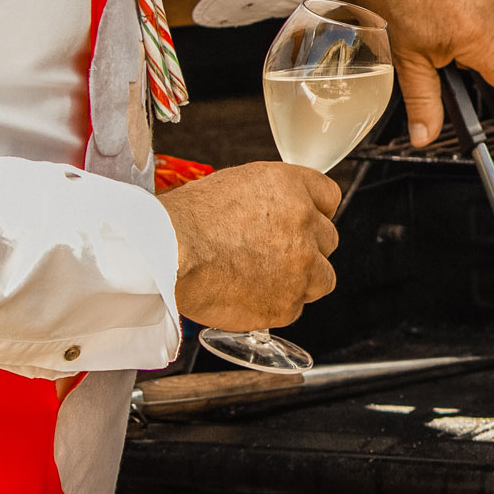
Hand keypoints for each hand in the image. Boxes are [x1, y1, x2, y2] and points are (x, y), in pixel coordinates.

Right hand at [159, 162, 341, 329]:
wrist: (165, 255)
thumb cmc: (184, 220)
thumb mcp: (235, 185)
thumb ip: (272, 198)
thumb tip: (279, 211)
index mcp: (292, 187)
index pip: (329, 197)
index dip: (314, 212)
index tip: (303, 223)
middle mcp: (305, 224)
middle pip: (328, 239)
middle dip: (306, 248)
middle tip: (271, 255)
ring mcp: (301, 266)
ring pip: (320, 277)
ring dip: (299, 280)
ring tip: (261, 279)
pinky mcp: (287, 303)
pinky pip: (293, 308)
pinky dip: (274, 306)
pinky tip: (246, 296)